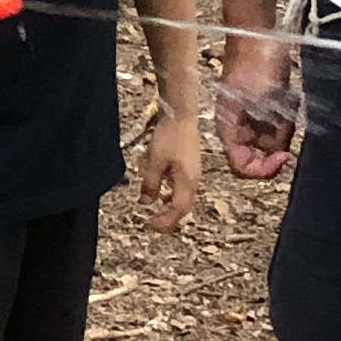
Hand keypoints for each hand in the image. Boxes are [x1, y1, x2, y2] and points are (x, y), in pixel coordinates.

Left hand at [140, 112, 202, 230]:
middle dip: (169, 219)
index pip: (177, 210)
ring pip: (185, 199)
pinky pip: (184, 189)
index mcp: (186, 181)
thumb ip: (151, 183)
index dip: (164, 221)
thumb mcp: (155, 161)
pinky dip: (173, 196)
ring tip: (157, 213)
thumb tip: (146, 203)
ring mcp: (194, 174)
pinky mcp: (191, 166)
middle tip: (153, 226)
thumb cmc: (168, 137)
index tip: (149, 226)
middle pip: (184, 208)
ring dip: (172, 209)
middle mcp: (194, 181)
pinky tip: (163, 193)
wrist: (182, 115)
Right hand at [213, 37, 300, 181]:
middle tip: (287, 123)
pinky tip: (286, 97)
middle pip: (260, 155)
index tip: (284, 156)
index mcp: (229, 129)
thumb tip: (281, 153)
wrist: (256, 35)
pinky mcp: (265, 108)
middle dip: (278, 144)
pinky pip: (280, 125)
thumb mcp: (262, 100)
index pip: (241, 167)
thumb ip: (271, 132)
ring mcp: (252, 118)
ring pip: (273, 141)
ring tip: (285, 104)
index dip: (263, 169)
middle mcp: (239, 128)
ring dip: (284, 129)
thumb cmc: (253, 65)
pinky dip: (287, 117)